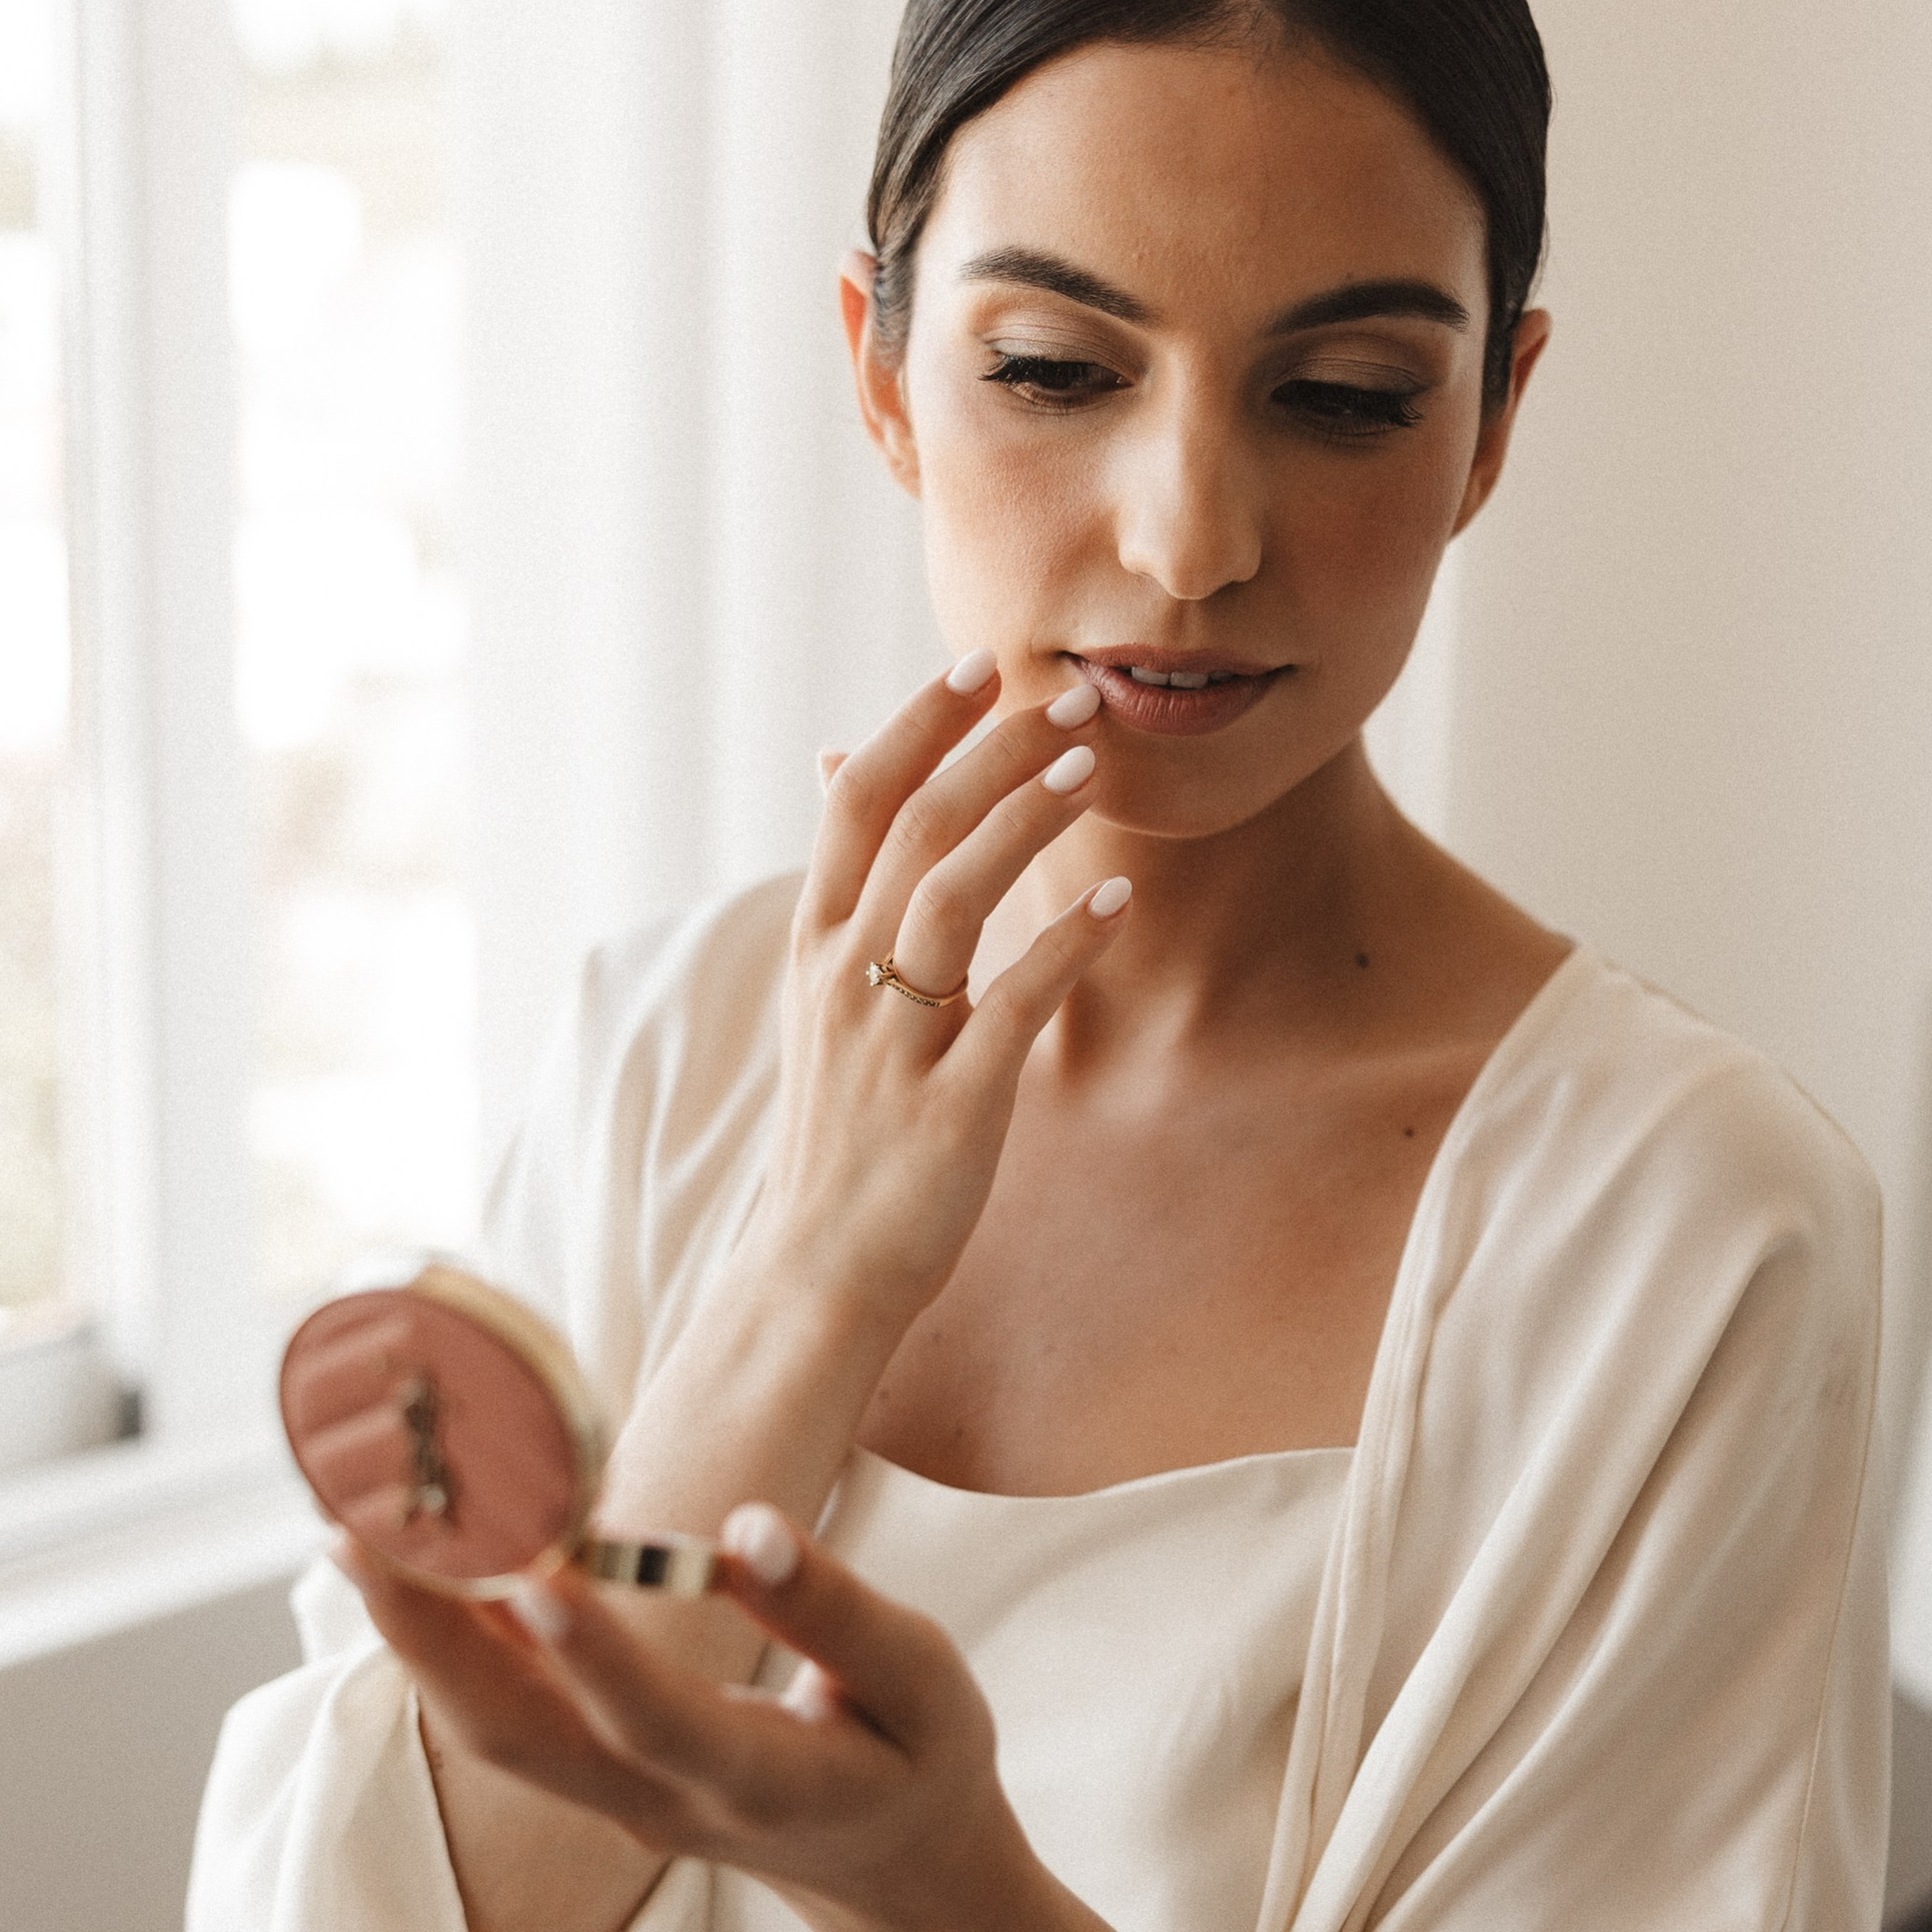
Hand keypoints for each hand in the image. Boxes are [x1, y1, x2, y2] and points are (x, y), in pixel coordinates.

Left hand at [341, 1502, 1017, 1931]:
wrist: (888, 1873)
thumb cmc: (912, 1760)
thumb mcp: (924, 1684)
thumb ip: (837, 1612)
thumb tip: (744, 1525)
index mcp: (757, 1782)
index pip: (656, 1722)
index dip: (594, 1653)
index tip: (537, 1569)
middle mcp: (656, 1802)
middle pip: (516, 1738)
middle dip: (431, 1642)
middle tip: (357, 1535)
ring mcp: (607, 1798)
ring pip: (486, 1729)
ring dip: (411, 1635)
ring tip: (349, 1527)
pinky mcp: (584, 1773)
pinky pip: (494, 1710)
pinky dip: (438, 1637)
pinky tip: (400, 1557)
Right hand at [751, 651, 1130, 1340]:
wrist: (821, 1268)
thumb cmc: (843, 1129)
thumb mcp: (827, 1000)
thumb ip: (849, 893)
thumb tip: (839, 770)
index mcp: (816, 944)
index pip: (857, 799)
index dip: (918, 722)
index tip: (982, 662)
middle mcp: (843, 979)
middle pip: (911, 826)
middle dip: (991, 748)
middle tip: (1069, 696)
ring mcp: (891, 1040)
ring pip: (950, 895)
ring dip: (1022, 819)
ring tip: (1089, 767)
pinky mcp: (948, 1104)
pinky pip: (1011, 1003)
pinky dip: (1066, 942)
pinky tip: (1115, 897)